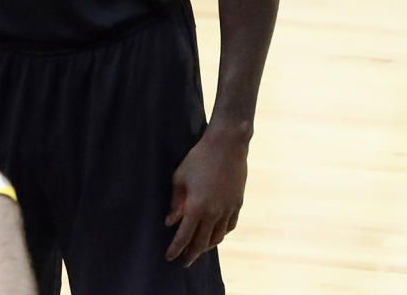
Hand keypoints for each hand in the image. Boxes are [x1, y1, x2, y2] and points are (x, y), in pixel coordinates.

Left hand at [165, 125, 248, 265]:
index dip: (176, 248)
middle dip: (191, 254)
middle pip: (201, 242)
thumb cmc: (199, 158)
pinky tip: (215, 234)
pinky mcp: (237, 204)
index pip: (184, 236)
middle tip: (183, 261)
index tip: (169, 257)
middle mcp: (214, 213)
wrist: (227, 146)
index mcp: (196, 207)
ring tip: (198, 249)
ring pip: (217, 237)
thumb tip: (170, 222)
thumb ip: (176, 202)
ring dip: (206, 246)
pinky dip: (221, 234)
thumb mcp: (180, 177)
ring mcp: (228, 210)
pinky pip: (229, 227)